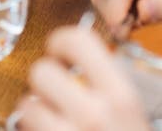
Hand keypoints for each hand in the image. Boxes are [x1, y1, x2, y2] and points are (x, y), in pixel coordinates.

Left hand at [16, 26, 148, 130]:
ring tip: (51, 121)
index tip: (59, 51)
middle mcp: (94, 114)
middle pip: (41, 71)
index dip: (61, 41)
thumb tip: (72, 57)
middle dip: (44, 81)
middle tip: (53, 91)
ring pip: (27, 105)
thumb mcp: (133, 114)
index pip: (78, 41)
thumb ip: (106, 84)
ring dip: (35, 112)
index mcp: (120, 95)